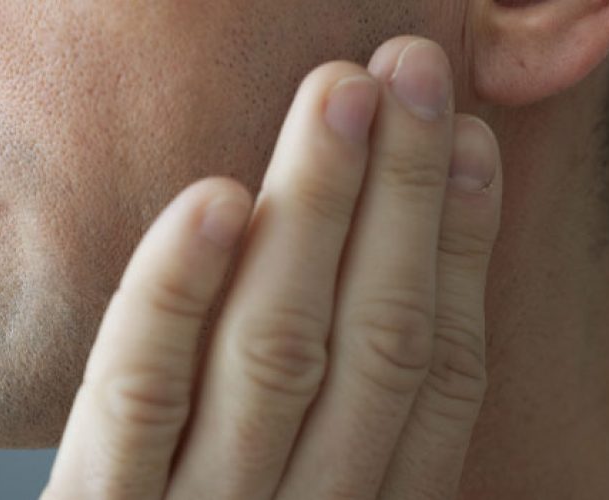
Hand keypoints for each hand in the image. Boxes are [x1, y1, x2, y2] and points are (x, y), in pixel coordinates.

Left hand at [41, 35, 502, 499]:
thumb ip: (341, 437)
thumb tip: (390, 280)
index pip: (436, 378)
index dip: (462, 252)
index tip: (471, 144)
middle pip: (371, 346)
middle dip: (401, 199)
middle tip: (416, 70)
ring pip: (274, 354)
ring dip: (314, 213)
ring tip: (339, 93)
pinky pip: (137, 402)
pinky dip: (175, 297)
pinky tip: (213, 198)